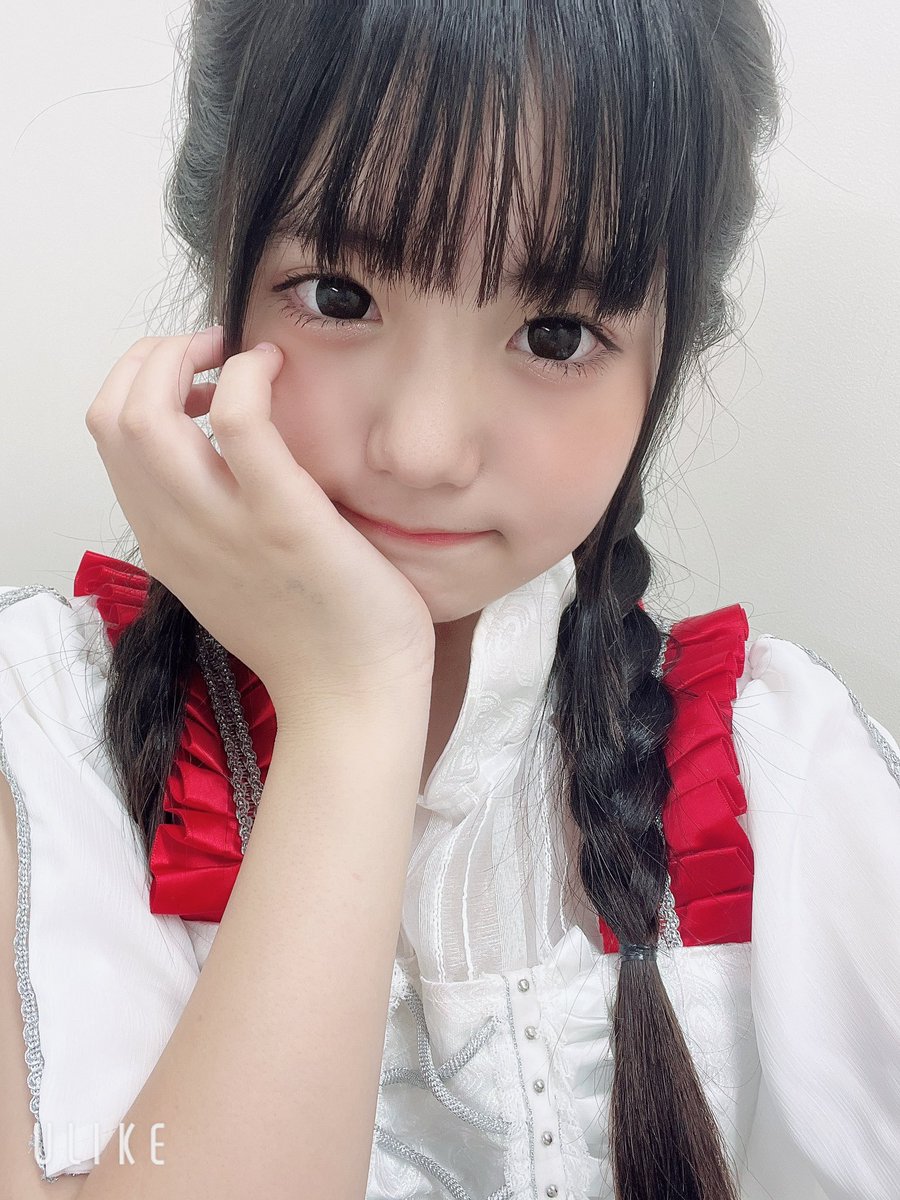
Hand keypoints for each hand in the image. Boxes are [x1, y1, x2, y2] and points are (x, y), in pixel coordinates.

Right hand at [85, 327, 435, 708]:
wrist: (353, 703)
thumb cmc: (313, 641)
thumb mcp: (236, 582)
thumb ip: (214, 527)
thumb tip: (227, 465)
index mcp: (164, 544)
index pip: (109, 441)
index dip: (138, 387)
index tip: (190, 378)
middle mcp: (175, 532)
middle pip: (111, 417)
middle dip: (150, 358)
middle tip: (208, 349)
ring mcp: (222, 526)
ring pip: (146, 413)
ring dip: (181, 356)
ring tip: (235, 352)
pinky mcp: (283, 518)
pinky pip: (238, 418)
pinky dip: (247, 373)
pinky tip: (277, 369)